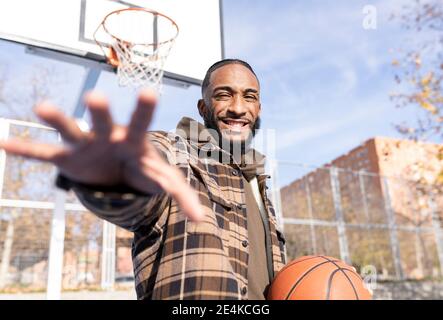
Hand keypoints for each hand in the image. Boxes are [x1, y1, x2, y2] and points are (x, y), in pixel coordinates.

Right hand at [0, 89, 203, 220]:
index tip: (148, 91)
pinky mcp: (68, 158)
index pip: (141, 124)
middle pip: (102, 121)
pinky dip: (27, 150)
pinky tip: (5, 144)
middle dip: (99, 113)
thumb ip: (183, 196)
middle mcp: (108, 135)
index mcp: (134, 140)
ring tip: (42, 108)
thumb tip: (203, 221)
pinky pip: (44, 153)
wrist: (119, 167)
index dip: (144, 110)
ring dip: (58, 120)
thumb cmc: (144, 167)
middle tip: (94, 98)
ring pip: (70, 130)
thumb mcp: (164, 180)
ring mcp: (86, 145)